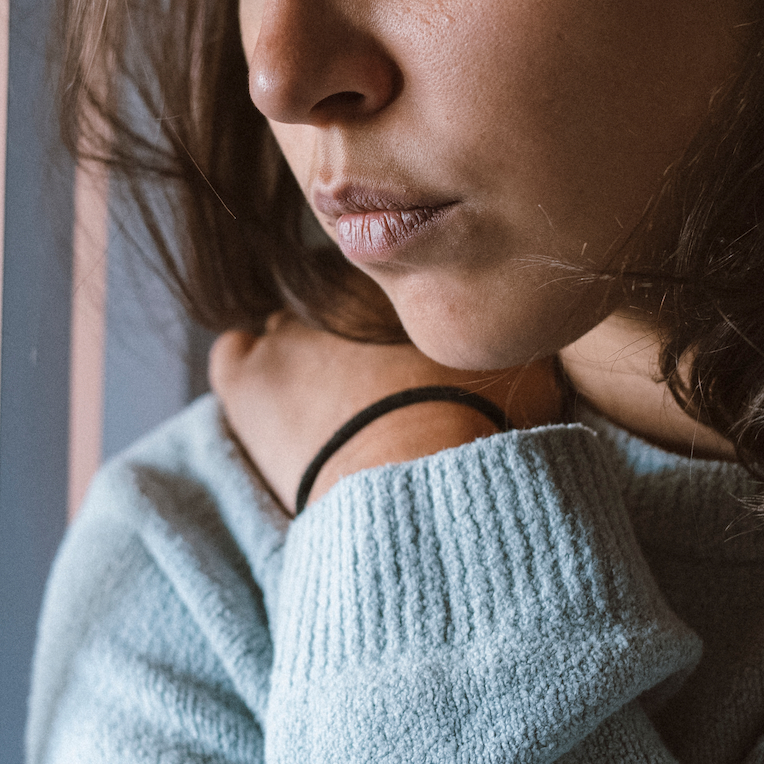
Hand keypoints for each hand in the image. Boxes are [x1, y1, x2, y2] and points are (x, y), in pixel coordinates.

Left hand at [210, 315, 564, 511]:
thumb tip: (527, 330)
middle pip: (339, 308)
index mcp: (405, 285)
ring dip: (303, 361)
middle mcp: (341, 292)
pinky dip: (247, 371)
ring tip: (329, 409)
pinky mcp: (247, 377)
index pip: (392, 288)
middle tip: (374, 393)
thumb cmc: (479, 428)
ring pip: (288, 330)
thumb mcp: (529, 374)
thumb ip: (514, 342)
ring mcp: (288, 331)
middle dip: (352, 343)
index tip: (410, 368)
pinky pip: (234, 353)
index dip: (400, 332)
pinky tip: (269, 400)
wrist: (415, 478)